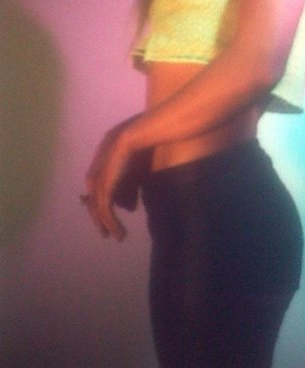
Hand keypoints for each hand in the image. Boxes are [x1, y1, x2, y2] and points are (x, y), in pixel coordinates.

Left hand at [81, 120, 137, 240]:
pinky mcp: (107, 179)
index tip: (105, 214)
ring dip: (106, 222)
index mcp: (106, 153)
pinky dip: (110, 220)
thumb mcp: (139, 166)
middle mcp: (99, 161)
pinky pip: (105, 205)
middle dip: (98, 215)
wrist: (147, 131)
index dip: (98, 200)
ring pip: (98, 204)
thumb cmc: (149, 142)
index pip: (95, 181)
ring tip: (118, 236)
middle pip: (93, 195)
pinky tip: (118, 230)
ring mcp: (101, 170)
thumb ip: (132, 184)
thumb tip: (128, 206)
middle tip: (105, 231)